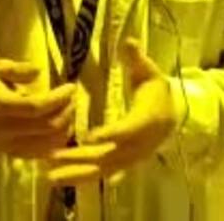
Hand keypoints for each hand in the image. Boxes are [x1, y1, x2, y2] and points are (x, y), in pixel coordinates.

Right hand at [0, 59, 76, 158]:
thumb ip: (16, 70)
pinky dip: (57, 142)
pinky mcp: (12, 154)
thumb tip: (39, 71)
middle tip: (73, 97)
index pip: (35, 107)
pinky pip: (41, 153)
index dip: (57, 98)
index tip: (71, 87)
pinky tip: (63, 127)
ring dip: (65, 126)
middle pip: (45, 126)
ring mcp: (8, 145)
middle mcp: (3, 130)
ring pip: (47, 143)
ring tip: (70, 110)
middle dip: (66, 111)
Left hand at [45, 39, 175, 184]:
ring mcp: (131, 158)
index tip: (90, 137)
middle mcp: (139, 145)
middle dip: (81, 159)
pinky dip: (85, 179)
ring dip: (76, 174)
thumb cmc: (156, 91)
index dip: (112, 134)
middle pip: (109, 156)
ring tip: (49, 176)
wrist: (173, 116)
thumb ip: (137, 59)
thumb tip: (128, 40)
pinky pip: (103, 174)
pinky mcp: (125, 164)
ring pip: (103, 169)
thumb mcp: (149, 72)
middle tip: (52, 159)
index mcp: (147, 120)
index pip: (128, 130)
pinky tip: (65, 183)